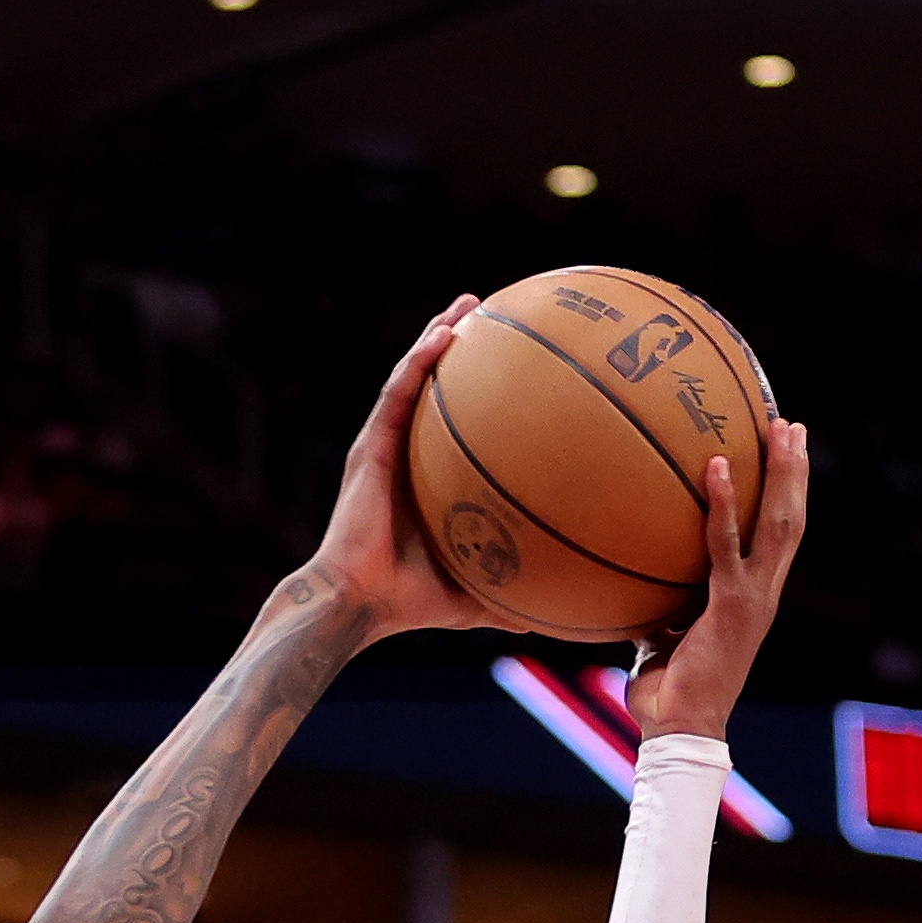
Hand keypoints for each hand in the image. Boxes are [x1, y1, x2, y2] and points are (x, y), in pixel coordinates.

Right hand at [303, 298, 498, 644]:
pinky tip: (443, 334)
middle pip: (434, 389)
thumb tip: (561, 616)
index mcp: (426, 479)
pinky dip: (418, 361)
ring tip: (469, 306)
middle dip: (460, 349)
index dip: (481, 392)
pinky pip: (396, 394)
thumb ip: (513, 592)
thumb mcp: (475, 592)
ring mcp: (383, 446)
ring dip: (438, 337)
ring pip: (413, 378)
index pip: (454, 425)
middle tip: (494, 316)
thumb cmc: (410, 600)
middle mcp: (403, 455)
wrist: (360, 601)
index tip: (516, 368)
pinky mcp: (369, 447)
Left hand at [621, 416, 813, 744]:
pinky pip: (727, 546)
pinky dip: (723, 504)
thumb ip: (661, 602)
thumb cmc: (667, 691)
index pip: (780, 537)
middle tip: (792, 424)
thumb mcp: (663, 633)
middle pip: (792, 519)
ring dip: (782, 473)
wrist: (680, 730)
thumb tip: (631, 573)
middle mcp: (765, 593)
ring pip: (780, 524)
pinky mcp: (732, 606)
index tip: (786, 453)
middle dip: (796, 470)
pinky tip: (715, 465)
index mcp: (755, 597)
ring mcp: (755, 599)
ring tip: (778, 428)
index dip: (788, 495)